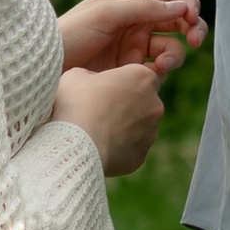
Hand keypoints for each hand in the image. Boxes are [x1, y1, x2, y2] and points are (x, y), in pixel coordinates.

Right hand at [54, 61, 170, 178]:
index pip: (142, 75)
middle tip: (100, 110)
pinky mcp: (141, 155)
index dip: (124, 81)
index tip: (106, 87)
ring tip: (96, 130)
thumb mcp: (76, 75)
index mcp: (142, 78)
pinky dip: (118, 147)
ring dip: (124, 126)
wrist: (75, 143)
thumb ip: (94, 75)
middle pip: (144, 101)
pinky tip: (98, 146)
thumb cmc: (76, 103)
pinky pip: (131, 148)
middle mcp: (154, 104)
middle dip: (126, 104)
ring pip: (139, 126)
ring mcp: (151, 132)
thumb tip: (94, 83)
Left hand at [58, 0, 205, 73]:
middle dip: (192, 28)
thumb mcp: (104, 14)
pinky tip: (154, 73)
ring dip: (176, 53)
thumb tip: (180, 8)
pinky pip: (158, 67)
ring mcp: (133, 45)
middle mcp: (134, 19)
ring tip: (164, 65)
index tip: (192, 18)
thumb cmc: (68, 35)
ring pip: (171, 45)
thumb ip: (143, 8)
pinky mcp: (130, 70)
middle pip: (177, 19)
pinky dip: (164, 69)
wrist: (46, 70)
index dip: (186, 3)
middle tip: (197, 41)